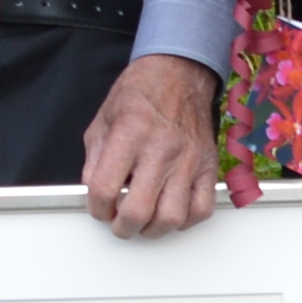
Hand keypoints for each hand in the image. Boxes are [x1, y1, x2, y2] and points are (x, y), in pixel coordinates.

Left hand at [81, 54, 230, 235]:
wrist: (179, 73)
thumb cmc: (140, 93)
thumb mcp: (103, 120)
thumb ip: (95, 159)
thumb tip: (93, 192)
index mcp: (129, 133)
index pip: (104, 189)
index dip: (96, 208)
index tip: (98, 208)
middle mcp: (160, 148)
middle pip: (138, 211)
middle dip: (122, 227)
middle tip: (119, 223)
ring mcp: (188, 160)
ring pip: (172, 217)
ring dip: (152, 229)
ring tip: (144, 221)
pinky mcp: (209, 166)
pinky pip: (202, 209)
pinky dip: (185, 221)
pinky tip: (171, 212)